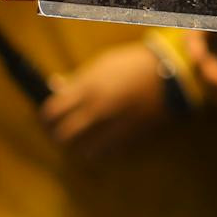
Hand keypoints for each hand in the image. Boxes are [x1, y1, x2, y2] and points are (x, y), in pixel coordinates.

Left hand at [40, 43, 171, 160]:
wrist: (170, 74)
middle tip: (60, 133)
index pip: (52, 112)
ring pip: (85, 150)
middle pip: (64, 135)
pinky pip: (109, 151)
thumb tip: (55, 87)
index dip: (46, 118)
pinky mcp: (130, 135)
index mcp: (88, 88)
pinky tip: (103, 142)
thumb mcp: (102, 64)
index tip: (48, 118)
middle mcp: (98, 110)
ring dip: (80, 147)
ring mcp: (114, 125)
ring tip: (81, 141)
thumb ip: (78, 79)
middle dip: (58, 136)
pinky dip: (102, 150)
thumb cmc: (133, 64)